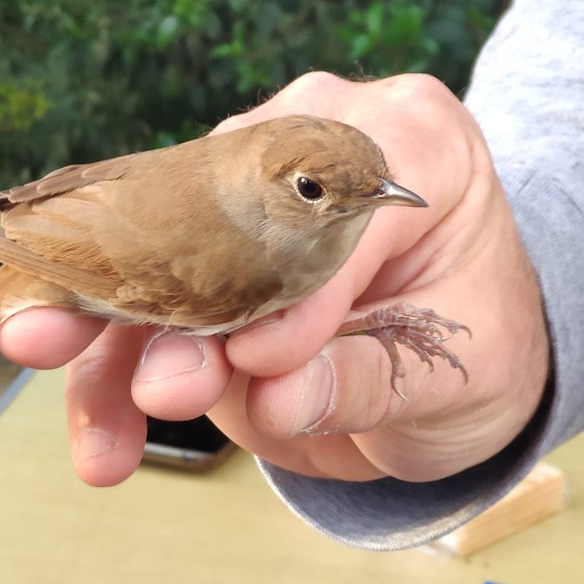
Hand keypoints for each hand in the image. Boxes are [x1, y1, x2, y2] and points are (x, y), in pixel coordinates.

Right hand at [0, 73, 550, 486]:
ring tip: (102, 444)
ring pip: (151, 264)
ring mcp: (242, 202)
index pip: (330, 198)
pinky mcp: (198, 259)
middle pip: (213, 213)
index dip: (291, 285)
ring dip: (115, 358)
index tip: (264, 362)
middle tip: (157, 386)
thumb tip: (274, 397)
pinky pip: (139, 310)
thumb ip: (366, 378)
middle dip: (168, 306)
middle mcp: (308, 151)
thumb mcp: (455, 370)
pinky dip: (116, 380)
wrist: (458, 364)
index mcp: (408, 138)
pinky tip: (106, 445)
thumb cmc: (480, 345)